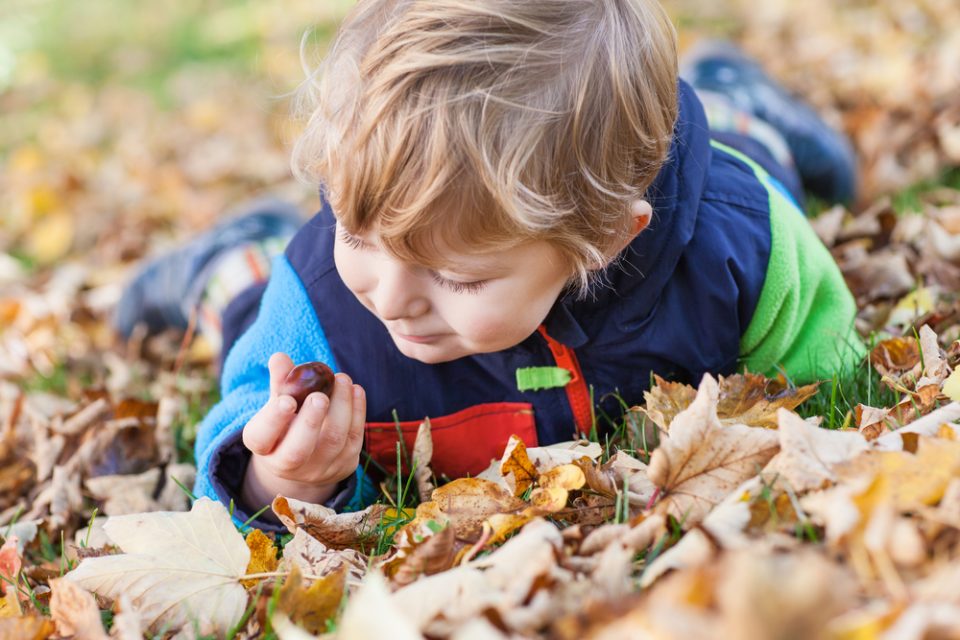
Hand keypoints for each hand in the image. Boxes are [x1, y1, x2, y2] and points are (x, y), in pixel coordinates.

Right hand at [240, 352, 365, 510]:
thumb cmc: (287, 423)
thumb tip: (279, 358)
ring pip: (333, 441)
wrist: (307, 460)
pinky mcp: (344, 465)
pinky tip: (355, 390)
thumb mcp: (277, 405)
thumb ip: (280, 383)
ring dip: (341, 407)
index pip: (262, 438)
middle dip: (310, 421)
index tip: (287, 400)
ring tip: (342, 379)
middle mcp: (288, 464)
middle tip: (320, 396)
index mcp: (264, 447)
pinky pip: (354, 438)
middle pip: (298, 449)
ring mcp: (319, 468)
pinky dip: (357, 412)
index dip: (274, 420)